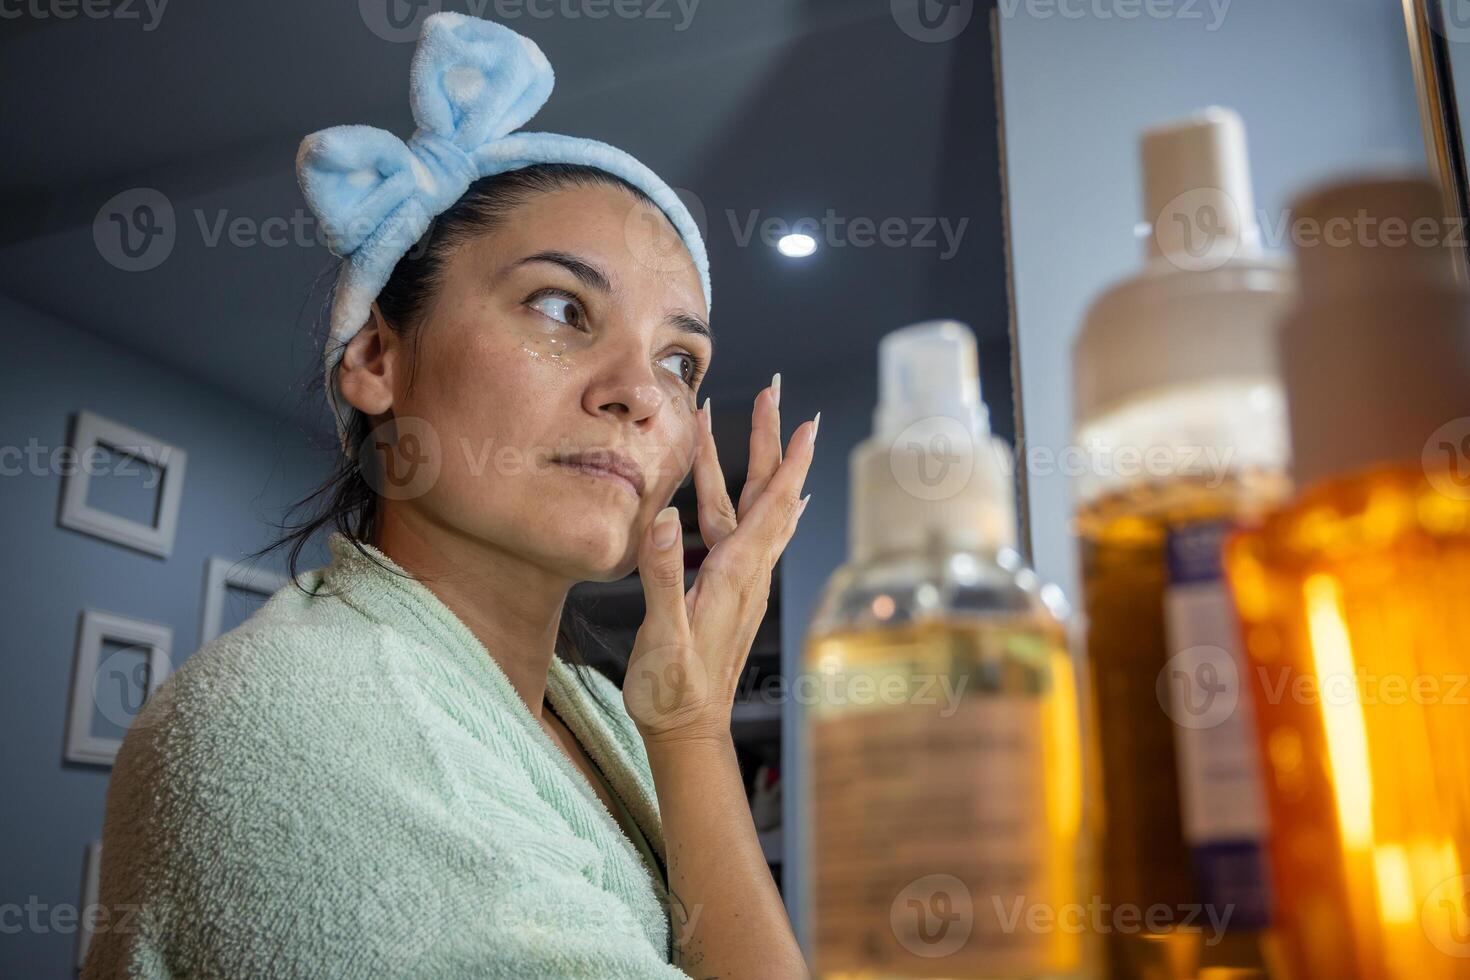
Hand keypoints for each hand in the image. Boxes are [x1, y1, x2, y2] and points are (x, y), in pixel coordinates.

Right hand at [623, 378, 817, 744]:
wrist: (687, 731)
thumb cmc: (672, 690)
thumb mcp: (663, 634)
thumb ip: (662, 577)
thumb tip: (665, 519)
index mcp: (734, 573)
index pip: (770, 505)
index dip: (787, 460)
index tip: (802, 418)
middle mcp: (746, 572)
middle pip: (767, 495)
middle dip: (771, 443)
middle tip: (774, 396)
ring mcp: (740, 581)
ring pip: (754, 509)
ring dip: (753, 465)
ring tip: (751, 424)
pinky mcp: (728, 591)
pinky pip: (748, 532)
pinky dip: (752, 501)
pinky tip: (761, 497)